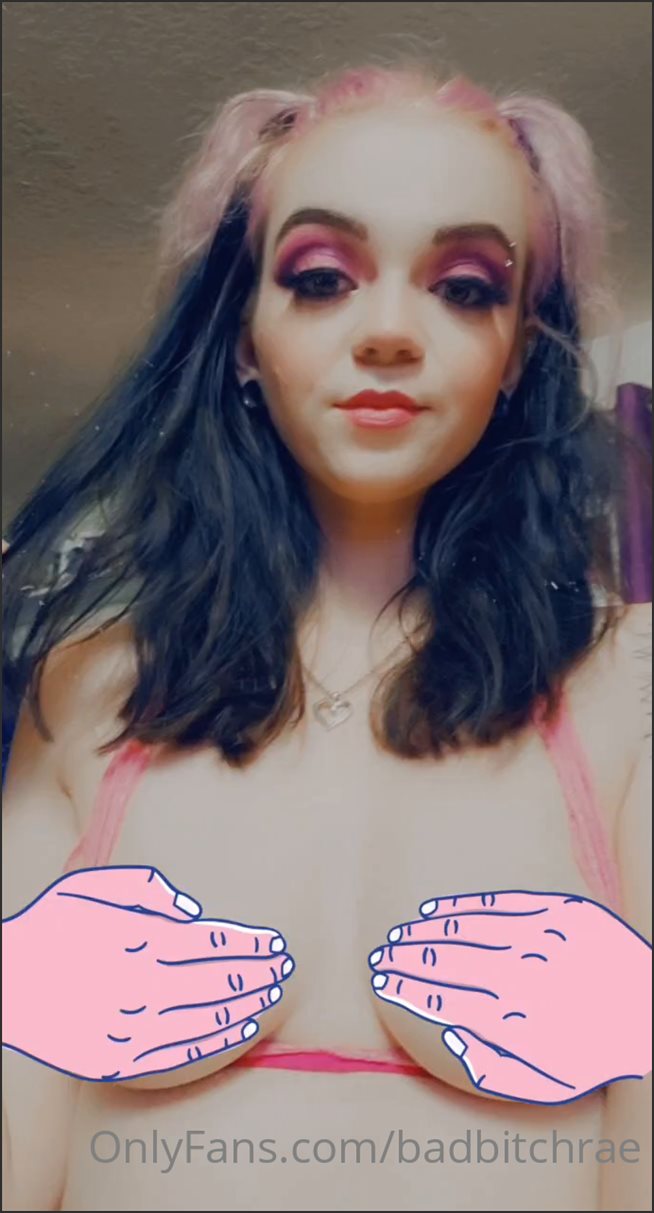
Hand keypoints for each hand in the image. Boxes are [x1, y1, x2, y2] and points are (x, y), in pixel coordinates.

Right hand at [2, 865, 293, 1081]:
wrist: (12, 984)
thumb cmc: (55, 926)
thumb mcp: (87, 888)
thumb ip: (142, 887)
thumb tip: (192, 907)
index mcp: (128, 938)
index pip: (205, 942)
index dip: (245, 944)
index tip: (275, 942)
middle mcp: (129, 982)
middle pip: (211, 980)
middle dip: (253, 974)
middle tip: (283, 969)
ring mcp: (121, 1024)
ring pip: (199, 1018)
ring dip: (242, 1007)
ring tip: (269, 996)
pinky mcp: (113, 1059)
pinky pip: (174, 1053)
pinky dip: (212, 1042)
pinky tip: (237, 1030)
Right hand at [369, 890, 651, 1103]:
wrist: (649, 1013)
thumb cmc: (592, 1054)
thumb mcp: (547, 1083)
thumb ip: (492, 1068)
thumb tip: (446, 1039)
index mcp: (518, 1021)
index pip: (444, 1001)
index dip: (406, 991)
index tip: (380, 984)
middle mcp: (525, 976)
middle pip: (448, 963)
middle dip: (406, 960)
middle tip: (378, 957)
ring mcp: (542, 938)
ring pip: (467, 930)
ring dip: (426, 931)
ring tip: (399, 935)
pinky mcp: (558, 912)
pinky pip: (498, 904)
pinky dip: (461, 907)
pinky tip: (435, 910)